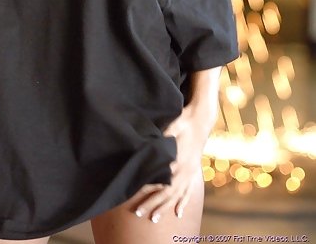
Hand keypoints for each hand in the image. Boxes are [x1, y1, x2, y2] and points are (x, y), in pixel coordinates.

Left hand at [132, 103, 211, 221]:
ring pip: (176, 196)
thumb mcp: (170, 127)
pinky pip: (189, 191)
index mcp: (177, 159)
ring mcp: (191, 172)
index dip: (147, 187)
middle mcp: (185, 170)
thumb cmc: (183, 120)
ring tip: (154, 219)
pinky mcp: (194, 171)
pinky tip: (178, 213)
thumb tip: (146, 150)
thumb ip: (160, 140)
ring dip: (165, 207)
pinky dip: (183, 203)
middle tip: (138, 213)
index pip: (159, 179)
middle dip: (152, 204)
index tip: (134, 193)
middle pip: (166, 192)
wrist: (201, 118)